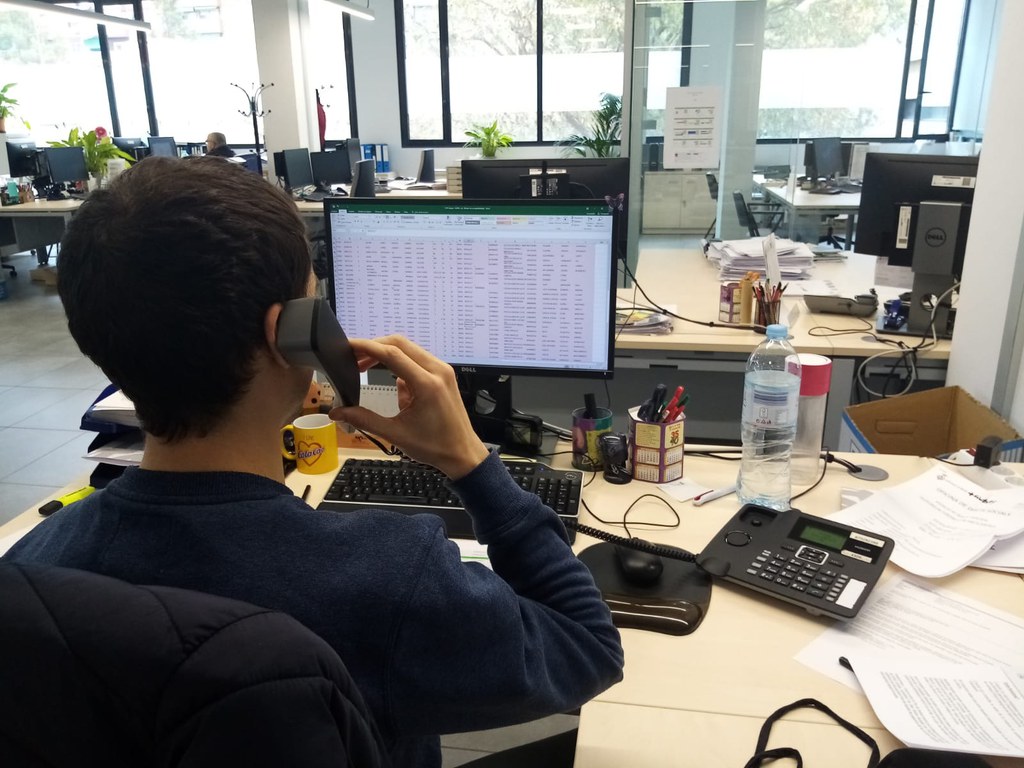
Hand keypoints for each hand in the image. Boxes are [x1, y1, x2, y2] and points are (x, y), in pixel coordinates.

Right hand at [329, 335, 488, 478]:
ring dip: (385, 353)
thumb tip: (338, 412)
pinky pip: (417, 358)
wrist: (463, 453)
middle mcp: (438, 371)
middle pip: (399, 343)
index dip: (367, 347)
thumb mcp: (395, 434)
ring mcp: (442, 371)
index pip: (392, 354)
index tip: (348, 346)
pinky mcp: (443, 374)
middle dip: (373, 347)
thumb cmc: (435, 446)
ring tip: (363, 366)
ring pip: (408, 348)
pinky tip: (386, 377)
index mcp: (427, 385)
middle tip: (352, 357)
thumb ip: (364, 419)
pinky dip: (399, 362)